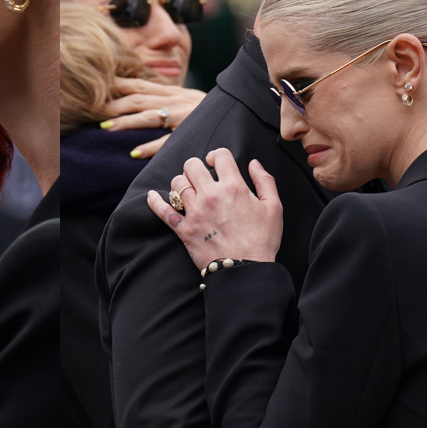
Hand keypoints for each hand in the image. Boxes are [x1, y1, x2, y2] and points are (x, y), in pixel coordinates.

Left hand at [102, 77, 205, 158]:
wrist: (243, 111)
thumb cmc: (213, 111)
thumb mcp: (190, 99)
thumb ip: (170, 98)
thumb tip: (146, 96)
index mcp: (176, 92)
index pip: (143, 84)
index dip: (121, 84)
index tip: (100, 87)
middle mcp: (178, 100)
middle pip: (141, 98)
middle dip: (116, 104)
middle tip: (96, 111)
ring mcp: (184, 116)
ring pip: (150, 116)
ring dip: (126, 122)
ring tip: (107, 127)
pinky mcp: (190, 133)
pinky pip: (167, 141)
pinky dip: (150, 147)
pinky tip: (134, 153)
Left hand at [146, 147, 282, 269]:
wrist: (246, 271)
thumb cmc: (262, 240)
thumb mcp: (274, 208)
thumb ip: (264, 181)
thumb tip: (253, 163)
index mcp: (234, 187)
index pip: (220, 155)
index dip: (217, 155)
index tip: (216, 163)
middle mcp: (211, 195)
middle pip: (192, 165)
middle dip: (196, 167)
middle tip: (200, 176)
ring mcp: (195, 212)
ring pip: (177, 184)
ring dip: (181, 183)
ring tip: (187, 189)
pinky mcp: (183, 229)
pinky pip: (162, 210)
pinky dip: (155, 201)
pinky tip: (152, 195)